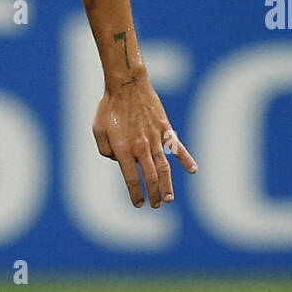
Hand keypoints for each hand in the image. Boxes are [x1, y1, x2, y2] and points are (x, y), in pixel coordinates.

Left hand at [93, 74, 196, 207]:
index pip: (132, 179)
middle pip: (151, 177)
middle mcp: (141, 147)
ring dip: (168, 185)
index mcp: (123, 150)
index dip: (136, 194)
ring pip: (164, 167)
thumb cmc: (108, 107)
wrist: (127, 85)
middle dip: (153, 194)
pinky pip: (178, 147)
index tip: (138, 204)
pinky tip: (193, 170)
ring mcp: (155, 138)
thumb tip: (119, 162)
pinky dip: (186, 159)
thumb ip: (105, 151)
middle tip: (155, 205)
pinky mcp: (165, 129)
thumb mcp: (98, 131)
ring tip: (169, 199)